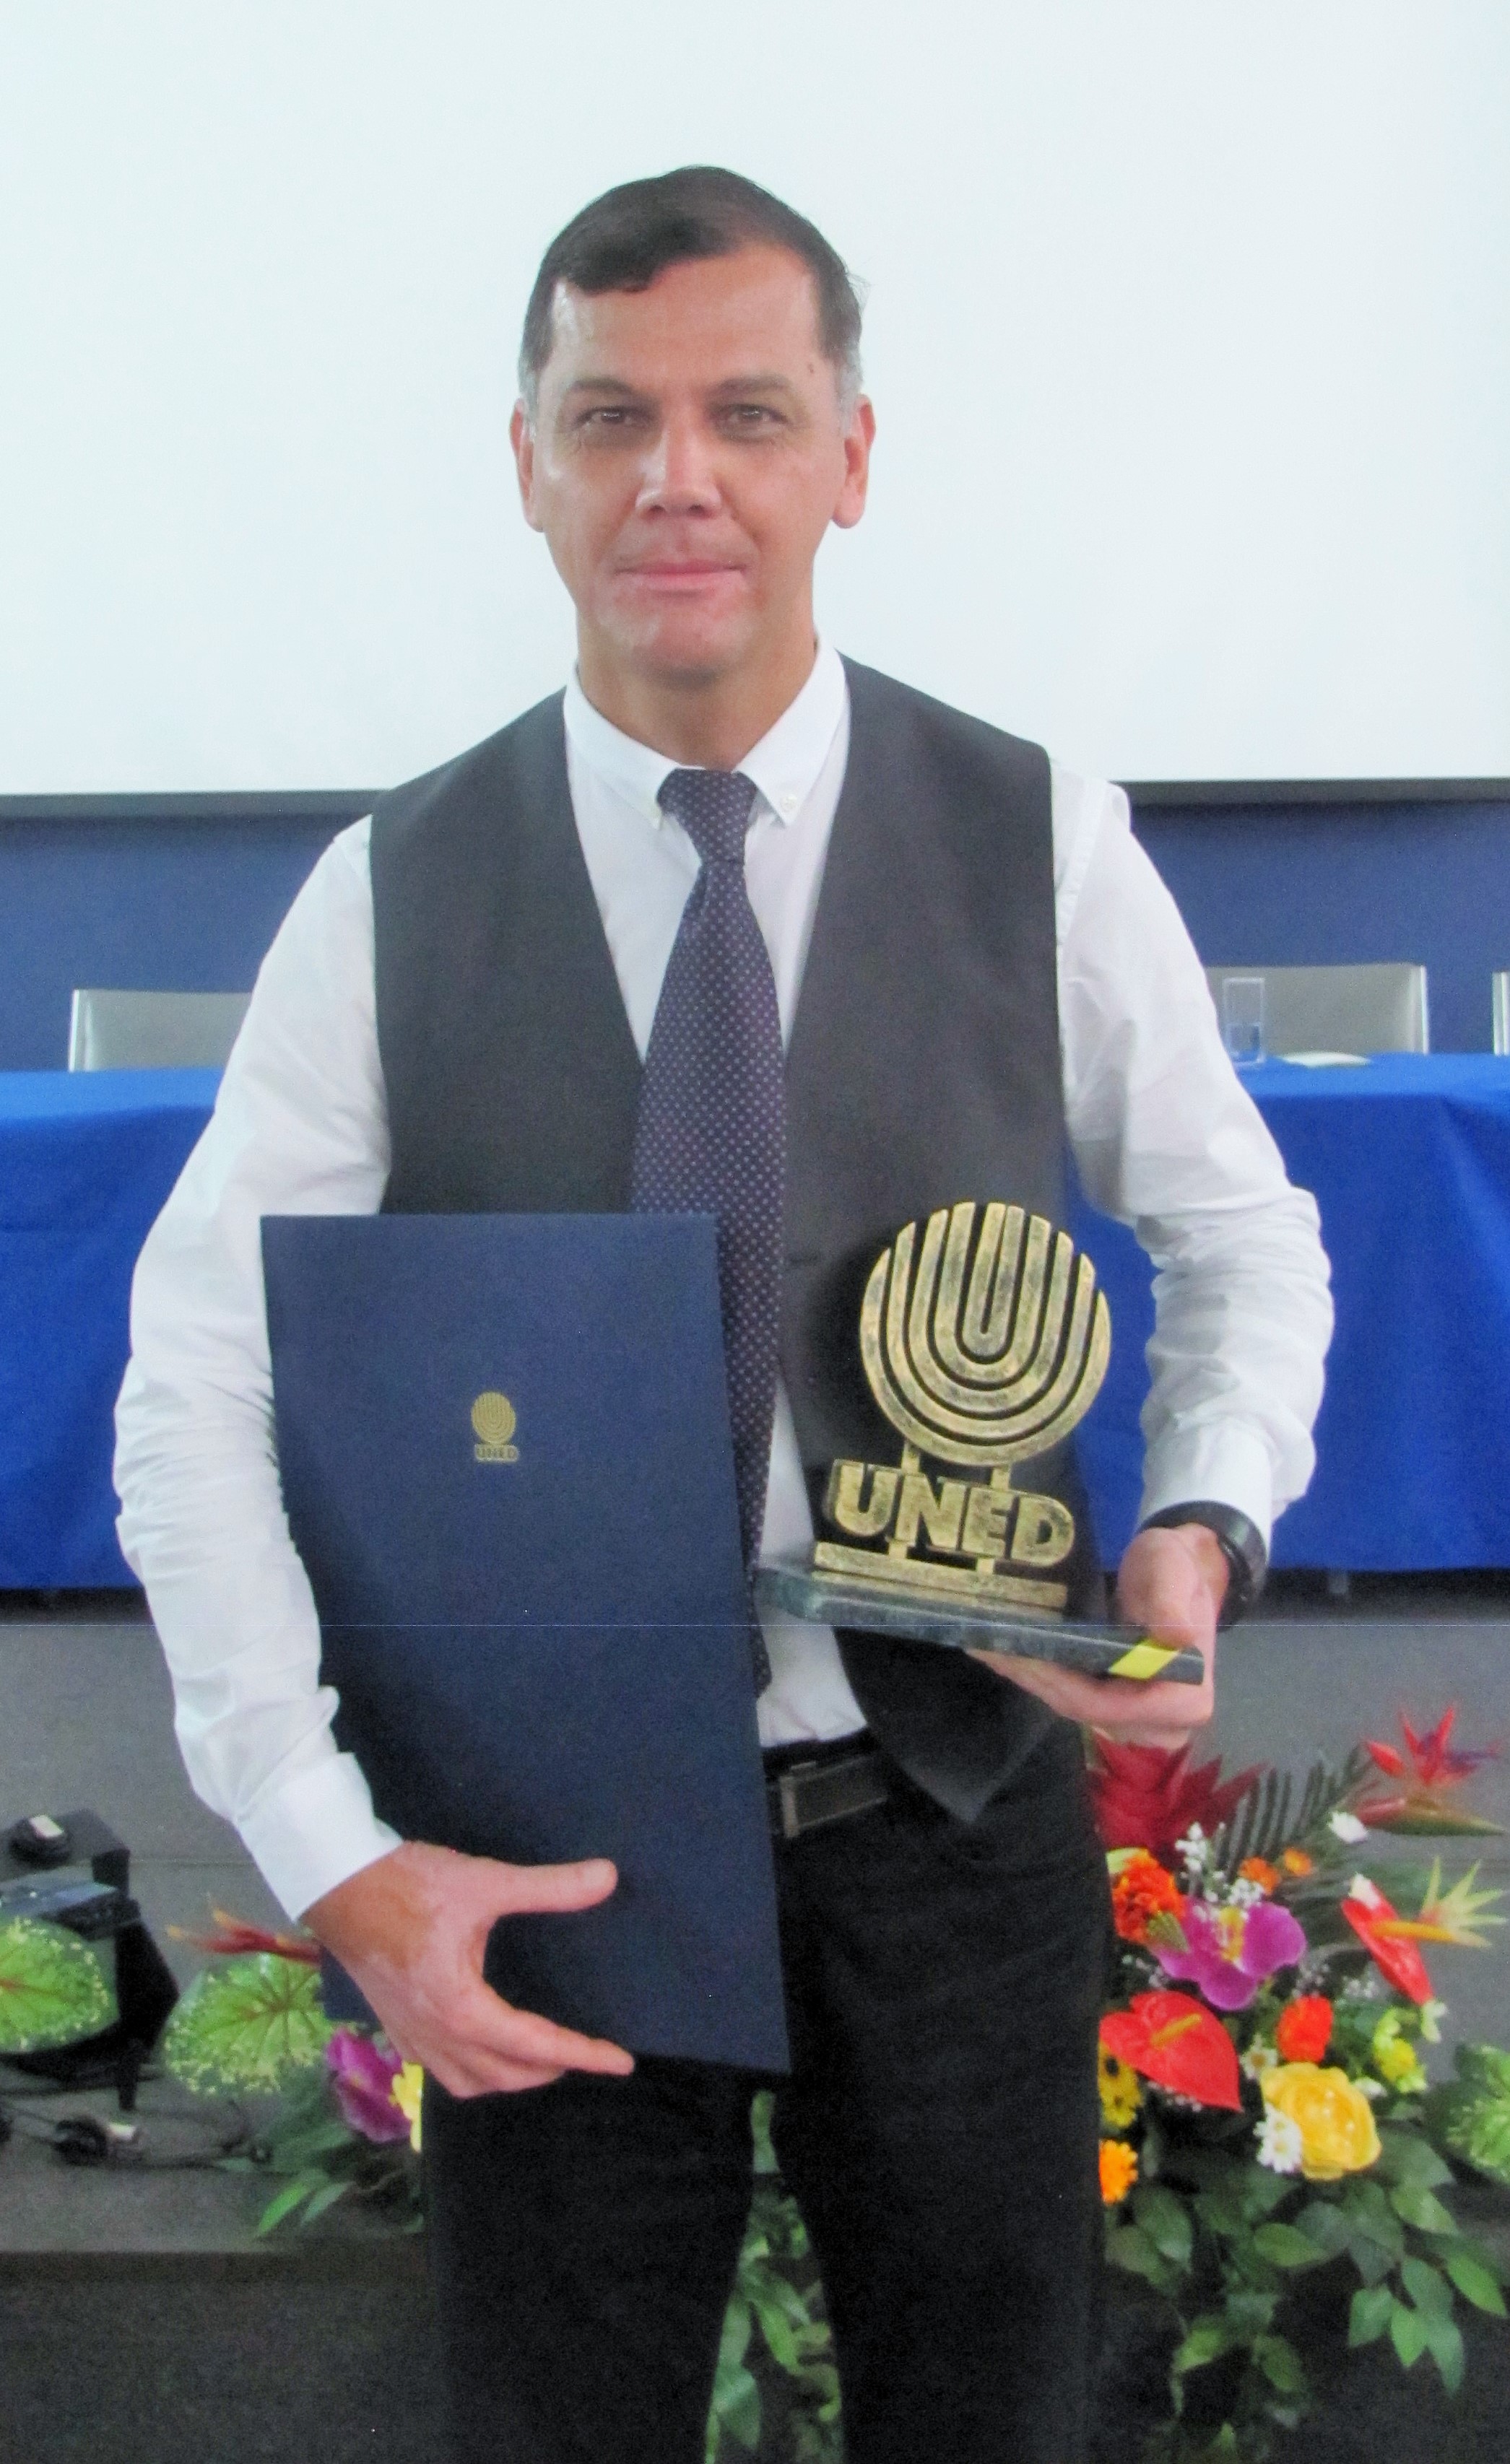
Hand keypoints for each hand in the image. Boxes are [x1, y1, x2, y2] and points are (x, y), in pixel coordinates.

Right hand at [304, 1839, 634, 2098]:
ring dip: (509, 2076)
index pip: (537, 2046)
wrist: (337, 1884)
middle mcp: (437, 2036)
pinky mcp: (394, 2026)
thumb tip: (609, 1878)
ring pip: (469, 2081)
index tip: (621, 2063)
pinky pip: (439, 2069)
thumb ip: (549, 1887)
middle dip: (549, 2069)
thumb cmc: (409, 1885)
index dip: (584, 2054)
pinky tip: (480, 2046)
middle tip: (585, 2052)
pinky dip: (471, 2069)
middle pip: (505, 2075)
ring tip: (538, 2056)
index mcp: (464, 2010)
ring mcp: (411, 2036)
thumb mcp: (485, 1883)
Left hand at [969, 1522, 1226, 1746]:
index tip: (1018, 1654)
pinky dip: (1041, 1674)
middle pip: (1083, 1709)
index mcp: (1186, 1700)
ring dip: (1029, 1676)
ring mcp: (1136, 1719)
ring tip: (986, 1645)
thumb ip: (1172, 1601)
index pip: (1109, 1707)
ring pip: (1071, 1704)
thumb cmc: (1177, 1567)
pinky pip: (1072, 1695)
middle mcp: (1162, 1723)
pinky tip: (1008, 1652)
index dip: (1060, 1684)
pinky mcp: (1116, 1705)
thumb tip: (1175, 1638)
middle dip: (1033, 1677)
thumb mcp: (1174, 1570)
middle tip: (984, 1645)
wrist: (1181, 1571)